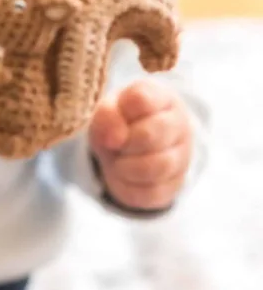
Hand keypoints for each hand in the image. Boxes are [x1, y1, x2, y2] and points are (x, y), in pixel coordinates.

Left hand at [88, 79, 191, 210]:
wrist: (130, 145)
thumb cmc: (120, 120)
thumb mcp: (107, 110)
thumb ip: (107, 116)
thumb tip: (114, 139)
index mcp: (161, 98)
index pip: (141, 99)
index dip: (119, 111)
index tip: (114, 116)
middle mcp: (179, 125)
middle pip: (151, 134)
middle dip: (123, 141)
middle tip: (114, 143)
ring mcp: (182, 156)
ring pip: (158, 166)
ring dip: (126, 165)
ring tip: (116, 160)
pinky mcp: (176, 185)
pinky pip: (153, 192)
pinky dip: (129, 186)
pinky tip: (123, 175)